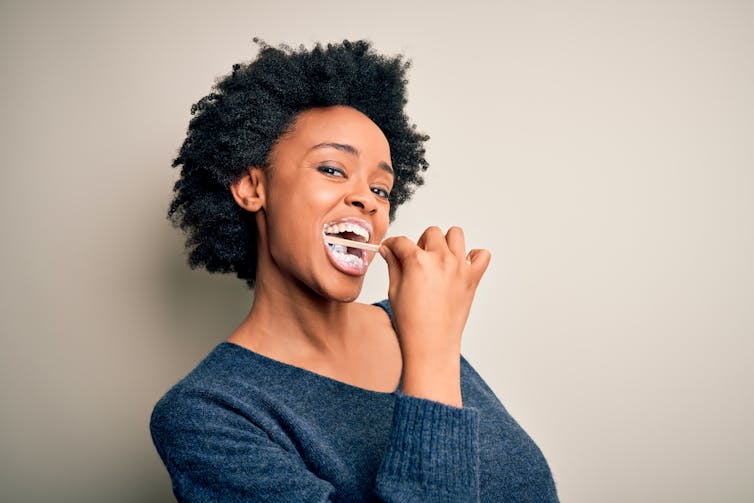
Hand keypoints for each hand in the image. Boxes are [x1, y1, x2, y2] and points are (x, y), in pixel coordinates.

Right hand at [379, 226, 490, 404]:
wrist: (432, 345)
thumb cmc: (412, 323)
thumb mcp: (395, 290)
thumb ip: (393, 265)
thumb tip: (389, 250)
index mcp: (417, 261)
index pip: (402, 241)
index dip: (393, 245)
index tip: (392, 249)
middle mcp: (441, 260)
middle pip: (431, 232)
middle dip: (421, 242)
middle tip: (416, 259)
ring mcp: (459, 267)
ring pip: (456, 234)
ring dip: (445, 242)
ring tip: (438, 259)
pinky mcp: (472, 278)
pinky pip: (482, 255)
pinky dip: (473, 256)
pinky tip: (460, 267)